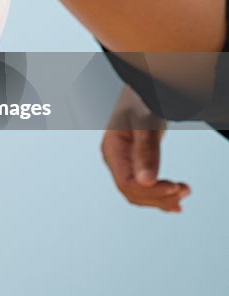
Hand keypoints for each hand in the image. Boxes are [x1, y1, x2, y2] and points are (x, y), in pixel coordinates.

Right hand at [101, 85, 190, 212]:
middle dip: (158, 196)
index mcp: (112, 150)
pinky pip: (145, 188)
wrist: (143, 93)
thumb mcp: (145, 123)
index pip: (126, 182)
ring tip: (185, 192)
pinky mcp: (135, 165)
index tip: (174, 187)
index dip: (150, 190)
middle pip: (132, 191)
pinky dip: (160, 196)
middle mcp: (115, 160)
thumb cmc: (142, 101)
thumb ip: (145, 151)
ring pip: (140, 193)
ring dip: (162, 197)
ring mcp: (124, 164)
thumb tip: (146, 182)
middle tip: (184, 190)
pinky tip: (175, 202)